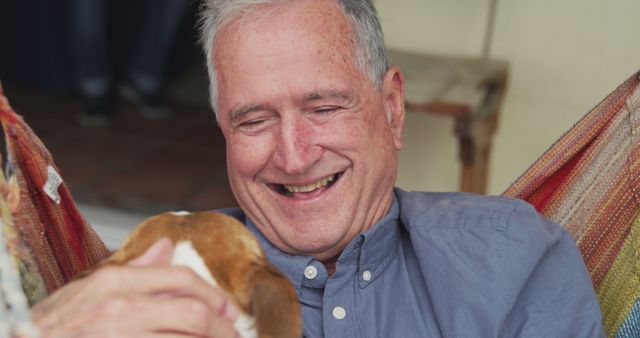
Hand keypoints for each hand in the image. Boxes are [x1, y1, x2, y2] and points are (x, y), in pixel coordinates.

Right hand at [31, 238, 240, 337]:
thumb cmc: (55, 326)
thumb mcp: (90, 289)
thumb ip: (135, 269)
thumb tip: (166, 245)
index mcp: (115, 282)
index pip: (181, 277)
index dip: (212, 294)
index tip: (226, 309)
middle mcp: (120, 309)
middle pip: (194, 313)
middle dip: (222, 327)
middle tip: (232, 335)